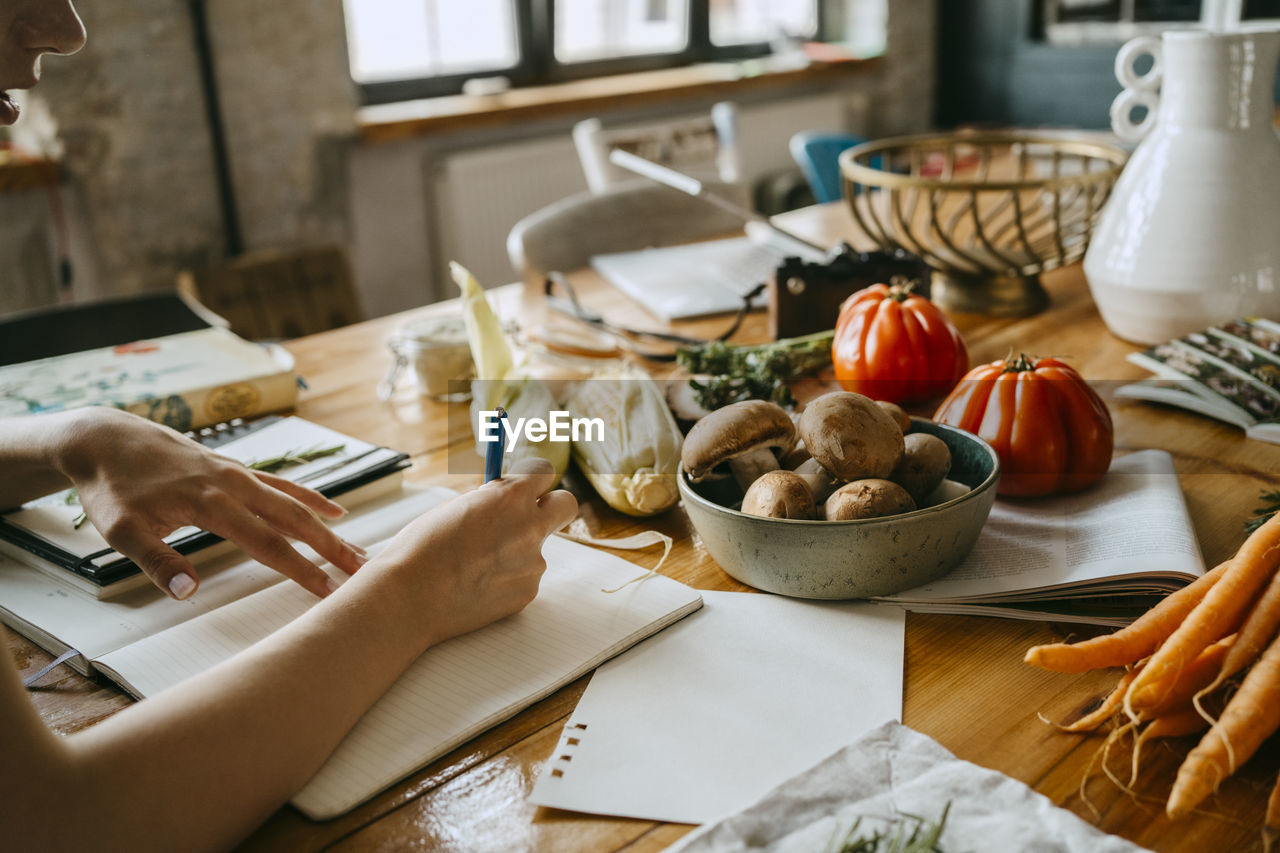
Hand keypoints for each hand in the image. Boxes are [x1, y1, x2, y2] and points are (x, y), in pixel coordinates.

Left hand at [51, 408, 365, 598]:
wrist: (106, 438)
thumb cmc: (112, 488)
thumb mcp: (121, 531)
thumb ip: (157, 561)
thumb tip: (188, 592)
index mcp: (210, 504)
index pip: (267, 543)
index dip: (300, 568)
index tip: (327, 590)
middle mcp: (233, 485)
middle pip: (293, 520)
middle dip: (330, 547)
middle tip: (362, 570)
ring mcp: (237, 474)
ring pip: (294, 502)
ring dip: (327, 526)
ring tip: (356, 547)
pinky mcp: (235, 469)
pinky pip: (282, 484)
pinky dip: (309, 497)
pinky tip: (332, 508)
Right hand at [367, 457, 576, 644]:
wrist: (408, 598)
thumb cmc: (421, 549)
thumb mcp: (456, 508)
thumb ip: (489, 503)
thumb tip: (502, 501)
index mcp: (511, 496)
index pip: (544, 473)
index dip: (531, 480)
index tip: (522, 487)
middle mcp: (531, 526)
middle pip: (566, 505)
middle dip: (552, 506)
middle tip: (529, 516)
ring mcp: (533, 562)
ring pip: (536, 548)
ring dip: (516, 551)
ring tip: (473, 565)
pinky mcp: (528, 592)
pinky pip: (524, 577)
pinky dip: (506, 580)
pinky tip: (475, 586)